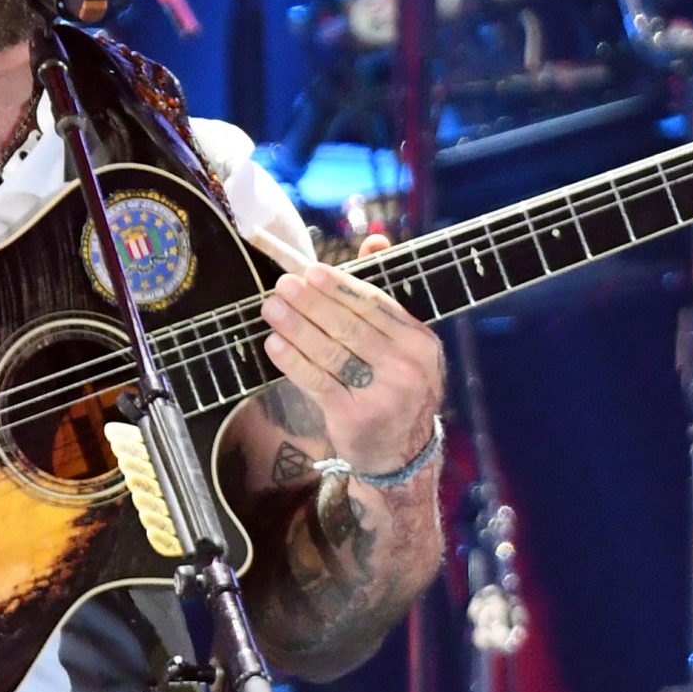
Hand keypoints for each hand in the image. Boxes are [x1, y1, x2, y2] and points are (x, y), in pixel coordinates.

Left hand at [260, 262, 445, 477]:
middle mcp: (408, 368)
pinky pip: (317, 381)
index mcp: (421, 342)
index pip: (375, 305)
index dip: (340, 286)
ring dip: (296, 326)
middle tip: (282, 285)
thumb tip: (374, 238)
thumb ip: (383, 295)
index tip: (309, 271)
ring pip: (331, 351)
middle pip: (350, 326)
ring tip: (270, 308)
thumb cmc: (394, 387)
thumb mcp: (402, 344)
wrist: (401, 454)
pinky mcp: (356, 416)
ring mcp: (384, 394)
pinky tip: (274, 343)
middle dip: (311, 302)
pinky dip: (292, 360)